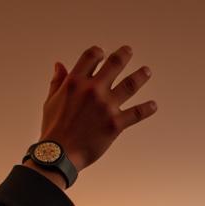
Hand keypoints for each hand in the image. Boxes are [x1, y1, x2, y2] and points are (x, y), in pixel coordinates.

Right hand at [38, 45, 155, 173]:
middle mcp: (93, 90)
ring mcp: (106, 106)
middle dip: (123, 55)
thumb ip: (58, 82)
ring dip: (140, 76)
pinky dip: (147, 109)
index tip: (103, 55)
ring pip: (129, 85)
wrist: (59, 155)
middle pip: (113, 65)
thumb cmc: (53, 129)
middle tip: (128, 51)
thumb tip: (59, 64)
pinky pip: (136, 113)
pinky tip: (153, 106)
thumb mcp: (50, 101)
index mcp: (75, 81)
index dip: (98, 53)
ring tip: (146, 71)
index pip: (91, 57)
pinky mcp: (115, 124)